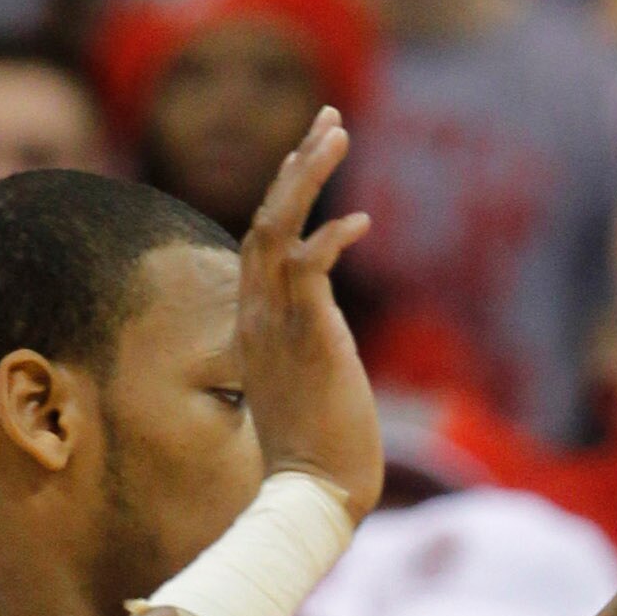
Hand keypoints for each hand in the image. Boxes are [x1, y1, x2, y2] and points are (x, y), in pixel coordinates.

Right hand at [238, 113, 381, 516]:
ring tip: (338, 132)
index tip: (311, 153)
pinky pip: (307, 267)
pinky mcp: (306, 336)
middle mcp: (257, 314)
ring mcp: (276, 322)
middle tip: (330, 119)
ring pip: (276, 227)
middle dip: (298, 163)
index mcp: (255, 322)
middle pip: (265, 217)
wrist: (311, 497)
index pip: (261, 241)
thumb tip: (325, 341)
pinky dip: (331, 238)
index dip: (286, 192)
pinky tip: (361, 222)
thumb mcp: (306, 384)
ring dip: (307, 176)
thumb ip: (310, 347)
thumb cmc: (316, 455)